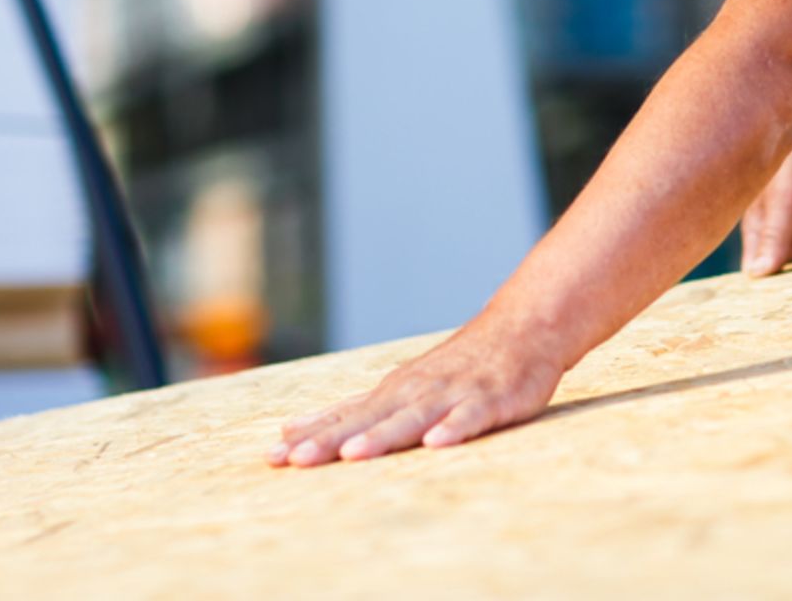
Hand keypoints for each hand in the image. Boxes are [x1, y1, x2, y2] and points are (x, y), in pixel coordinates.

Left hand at [266, 312, 562, 466]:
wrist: (520, 329)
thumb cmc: (457, 367)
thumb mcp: (402, 387)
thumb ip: (355, 410)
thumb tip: (295, 427)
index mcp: (393, 391)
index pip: (343, 416)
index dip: (309, 437)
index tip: (272, 458)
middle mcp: (415, 391)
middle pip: (368, 419)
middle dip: (331, 441)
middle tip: (295, 461)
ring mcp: (451, 394)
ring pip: (412, 417)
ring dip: (383, 436)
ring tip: (353, 455)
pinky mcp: (489, 400)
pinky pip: (470, 417)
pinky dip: (453, 429)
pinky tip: (436, 444)